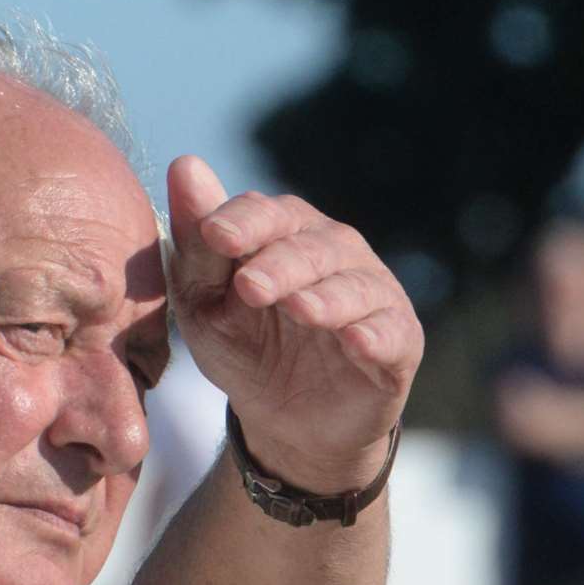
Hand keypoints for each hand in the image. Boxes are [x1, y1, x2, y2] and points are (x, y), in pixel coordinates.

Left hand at [167, 156, 422, 489]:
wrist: (285, 420)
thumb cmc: (244, 346)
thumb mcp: (205, 302)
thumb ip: (197, 243)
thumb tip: (184, 164)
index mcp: (286, 234)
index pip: (268, 214)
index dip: (243, 222)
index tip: (213, 234)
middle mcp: (335, 253)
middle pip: (312, 246)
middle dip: (280, 263)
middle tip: (248, 286)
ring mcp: (372, 295)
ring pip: (355, 285)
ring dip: (327, 296)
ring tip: (299, 309)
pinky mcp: (399, 341)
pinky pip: (391, 334)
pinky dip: (375, 336)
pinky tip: (356, 342)